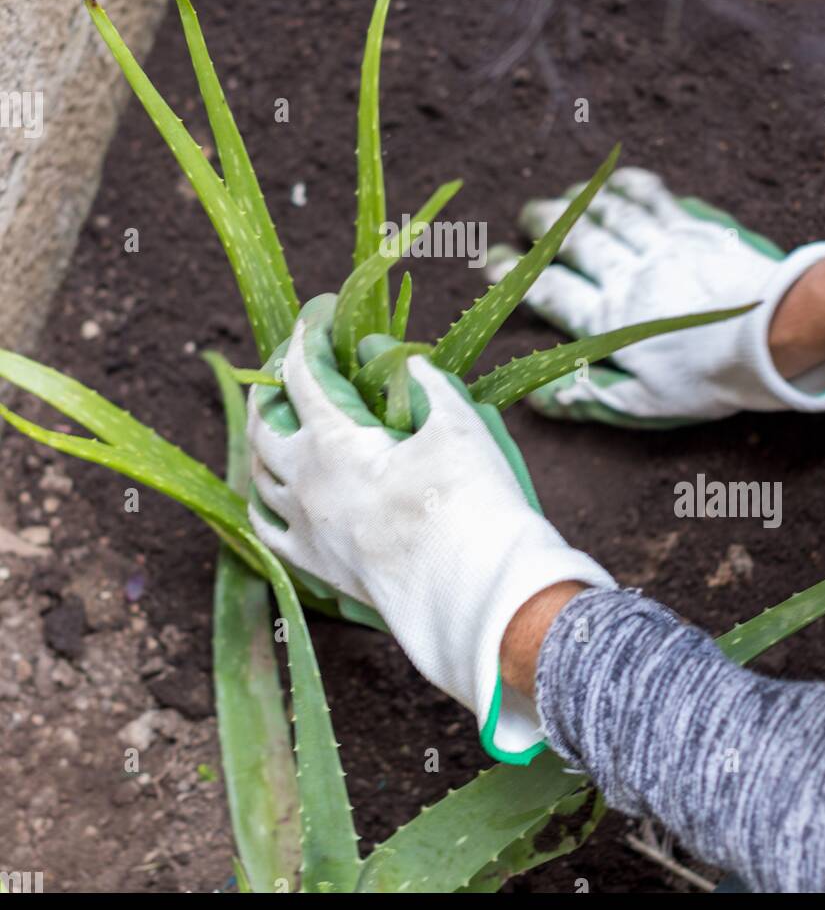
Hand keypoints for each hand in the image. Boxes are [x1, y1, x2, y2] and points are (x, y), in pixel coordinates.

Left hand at [247, 295, 613, 762]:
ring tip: (281, 425)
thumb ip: (425, 383)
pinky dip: (265, 501)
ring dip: (265, 442)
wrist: (478, 593)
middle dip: (273, 389)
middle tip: (291, 369)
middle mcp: (306, 485)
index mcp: (334, 444)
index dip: (307, 339)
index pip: (304, 376)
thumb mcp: (458, 424)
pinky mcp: (317, 568)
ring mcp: (306, 530)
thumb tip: (402, 361)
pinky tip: (273, 494)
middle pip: (265, 425)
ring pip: (260, 477)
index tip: (317, 316)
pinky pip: (269, 529)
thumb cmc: (472, 502)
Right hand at [485, 168, 824, 425]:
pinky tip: (615, 182)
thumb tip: (540, 400)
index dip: (515, 276)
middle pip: (574, 242)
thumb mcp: (647, 404)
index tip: (491, 262)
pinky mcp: (692, 231)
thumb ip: (592, 397)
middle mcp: (627, 277)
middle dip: (541, 226)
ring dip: (579, 203)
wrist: (774, 339)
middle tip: (524, 217)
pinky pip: (654, 200)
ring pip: (607, 216)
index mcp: (609, 321)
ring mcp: (659, 248)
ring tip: (560, 197)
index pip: (551, 292)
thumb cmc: (710, 379)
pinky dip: (630, 187)